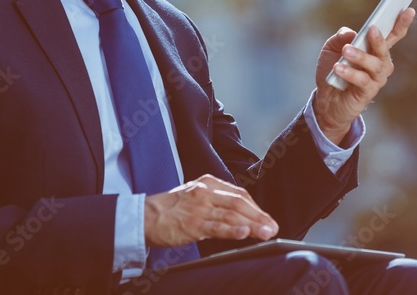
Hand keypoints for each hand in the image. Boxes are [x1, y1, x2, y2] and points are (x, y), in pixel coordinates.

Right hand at [144, 174, 278, 246]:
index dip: (255, 207)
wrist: (144, 216)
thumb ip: (215, 201)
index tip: (266, 218)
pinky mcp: (192, 224)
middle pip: (239, 202)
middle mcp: (205, 192)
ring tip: (266, 232)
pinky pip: (216, 226)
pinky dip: (232, 229)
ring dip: (252, 224)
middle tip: (273, 227)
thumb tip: (240, 215)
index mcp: (207, 183)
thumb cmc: (170, 209)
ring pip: (231, 214)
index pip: (239, 193)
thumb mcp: (194, 196)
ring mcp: (199, 208)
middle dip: (259, 216)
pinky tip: (244, 232)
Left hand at [312, 8, 414, 143]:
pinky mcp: (368, 93)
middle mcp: (380, 64)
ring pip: (375, 65)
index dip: (402, 23)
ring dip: (360, 56)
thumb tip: (352, 33)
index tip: (408, 10)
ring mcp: (376, 79)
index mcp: (375, 49)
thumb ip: (340, 37)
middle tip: (371, 29)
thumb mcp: (331, 48)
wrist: (326, 99)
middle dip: (380, 39)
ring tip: (345, 51)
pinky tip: (338, 68)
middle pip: (386, 49)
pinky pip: (363, 81)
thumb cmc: (332, 70)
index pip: (392, 34)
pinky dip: (350, 72)